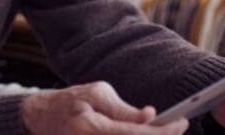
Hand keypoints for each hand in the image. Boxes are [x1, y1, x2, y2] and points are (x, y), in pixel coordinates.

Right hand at [21, 82, 188, 134]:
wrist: (42, 119)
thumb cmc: (70, 102)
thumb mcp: (95, 94)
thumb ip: (123, 109)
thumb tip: (150, 115)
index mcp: (93, 128)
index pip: (137, 134)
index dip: (164, 132)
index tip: (182, 122)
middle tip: (178, 126)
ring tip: (166, 129)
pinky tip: (146, 132)